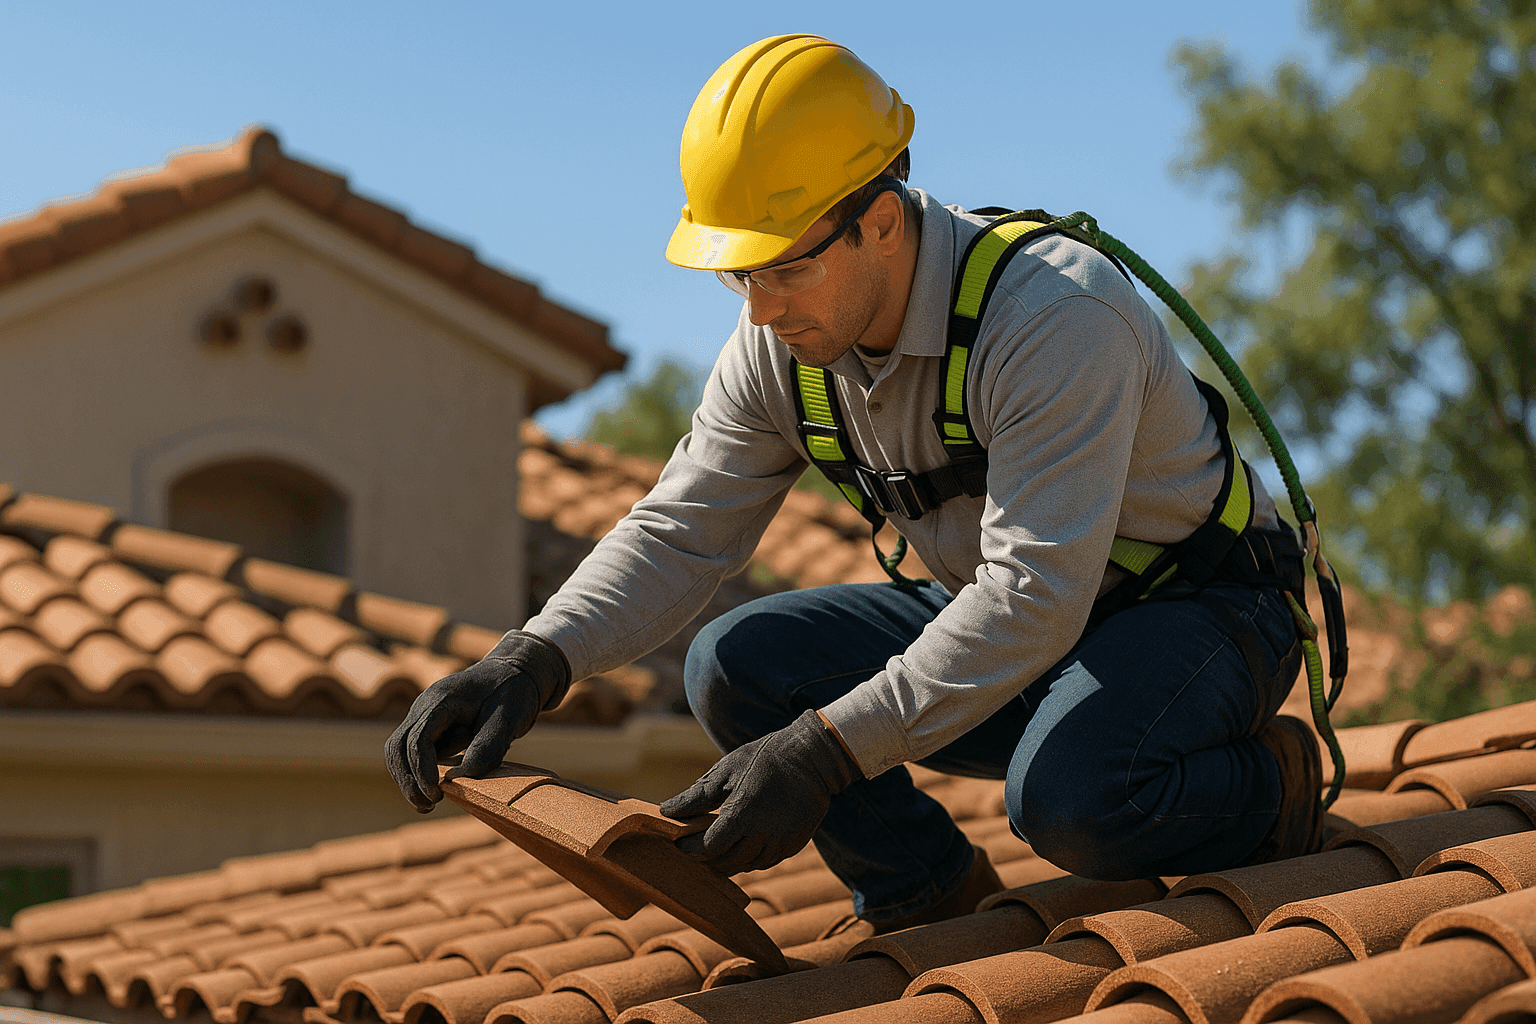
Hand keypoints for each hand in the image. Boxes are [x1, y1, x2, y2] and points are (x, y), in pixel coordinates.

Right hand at [385, 631, 569, 811]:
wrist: (515, 672)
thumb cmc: (513, 691)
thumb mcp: (509, 716)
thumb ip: (489, 744)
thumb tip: (465, 775)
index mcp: (441, 699)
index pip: (417, 739)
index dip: (422, 770)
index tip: (437, 792)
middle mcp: (424, 706)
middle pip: (397, 747)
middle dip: (408, 779)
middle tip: (428, 804)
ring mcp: (424, 716)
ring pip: (398, 751)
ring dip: (407, 779)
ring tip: (427, 804)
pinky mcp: (430, 727)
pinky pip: (412, 752)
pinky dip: (416, 772)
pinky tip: (433, 791)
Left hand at [660, 710, 861, 875]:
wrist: (813, 757)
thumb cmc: (764, 758)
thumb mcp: (727, 770)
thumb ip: (696, 796)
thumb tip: (666, 812)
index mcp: (742, 815)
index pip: (708, 848)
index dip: (690, 849)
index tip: (679, 843)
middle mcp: (763, 835)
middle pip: (726, 863)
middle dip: (707, 858)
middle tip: (694, 847)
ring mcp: (781, 843)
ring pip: (746, 865)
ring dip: (729, 859)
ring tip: (717, 845)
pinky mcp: (794, 845)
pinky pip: (766, 860)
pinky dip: (751, 856)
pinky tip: (743, 842)